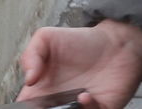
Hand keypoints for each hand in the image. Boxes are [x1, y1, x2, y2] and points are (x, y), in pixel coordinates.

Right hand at [16, 20, 141, 108]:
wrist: (116, 43)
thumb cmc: (81, 41)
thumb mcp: (46, 38)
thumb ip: (30, 55)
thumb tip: (28, 80)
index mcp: (44, 88)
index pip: (28, 103)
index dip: (25, 104)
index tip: (27, 100)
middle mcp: (61, 100)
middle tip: (46, 103)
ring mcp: (80, 105)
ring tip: (66, 101)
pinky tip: (85, 96)